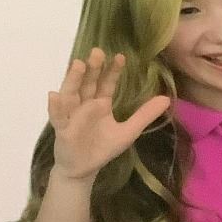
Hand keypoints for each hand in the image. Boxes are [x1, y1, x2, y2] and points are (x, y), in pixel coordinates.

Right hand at [48, 48, 170, 183]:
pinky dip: (54, 106)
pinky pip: (57, 116)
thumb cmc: (103, 148)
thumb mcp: (128, 132)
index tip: (120, 56)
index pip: (107, 82)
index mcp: (101, 102)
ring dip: (73, 79)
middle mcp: (85, 103)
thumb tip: (167, 98)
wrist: (83, 170)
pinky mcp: (62, 128)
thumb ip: (144, 115)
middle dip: (93, 68)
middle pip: (88, 82)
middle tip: (97, 51)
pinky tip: (53, 95)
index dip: (113, 70)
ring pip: (72, 93)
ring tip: (77, 64)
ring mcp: (72, 114)